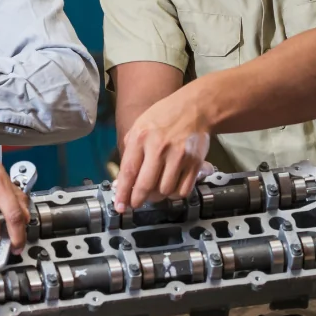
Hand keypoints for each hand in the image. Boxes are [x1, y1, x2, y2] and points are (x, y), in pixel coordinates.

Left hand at [114, 85, 213, 208]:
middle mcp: (159, 148)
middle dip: (138, 200)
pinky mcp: (195, 163)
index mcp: (141, 138)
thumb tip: (121, 181)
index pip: (128, 172)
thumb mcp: (140, 126)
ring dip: (158, 196)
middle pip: (145, 185)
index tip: (120, 207)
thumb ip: (130, 151)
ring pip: (164, 191)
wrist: (195, 109)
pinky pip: (182, 190)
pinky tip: (171, 187)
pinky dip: (175, 194)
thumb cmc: (164, 118)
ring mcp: (179, 156)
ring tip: (155, 190)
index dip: (123, 193)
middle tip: (136, 203)